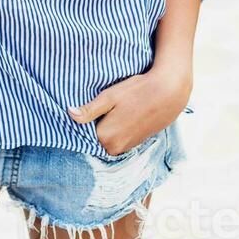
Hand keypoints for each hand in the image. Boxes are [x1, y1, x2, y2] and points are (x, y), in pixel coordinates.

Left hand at [66, 62, 192, 156]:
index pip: (82, 133)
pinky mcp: (135, 143)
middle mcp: (115, 148)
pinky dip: (116, 129)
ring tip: (111, 109)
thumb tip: (70, 114)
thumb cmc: (138, 91)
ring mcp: (127, 147)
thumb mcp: (110, 97)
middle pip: (94, 137)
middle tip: (99, 106)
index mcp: (105, 137)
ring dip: (106, 126)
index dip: (83, 119)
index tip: (83, 108)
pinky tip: (122, 114)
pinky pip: (118, 138)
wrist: (169, 93)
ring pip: (107, 138)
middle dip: (93, 124)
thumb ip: (89, 110)